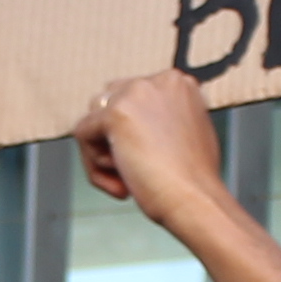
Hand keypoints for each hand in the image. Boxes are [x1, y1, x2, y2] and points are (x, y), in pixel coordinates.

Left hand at [75, 71, 231, 225]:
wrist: (198, 201)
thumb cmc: (194, 182)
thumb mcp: (185, 137)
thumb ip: (159, 121)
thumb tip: (126, 125)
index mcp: (178, 83)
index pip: (130, 98)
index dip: (131, 135)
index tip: (149, 164)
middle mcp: (159, 80)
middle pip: (107, 103)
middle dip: (112, 141)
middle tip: (135, 174)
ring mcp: (137, 93)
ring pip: (93, 120)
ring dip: (103, 155)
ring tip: (129, 180)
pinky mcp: (116, 113)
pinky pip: (82, 135)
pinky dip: (94, 168)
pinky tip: (122, 186)